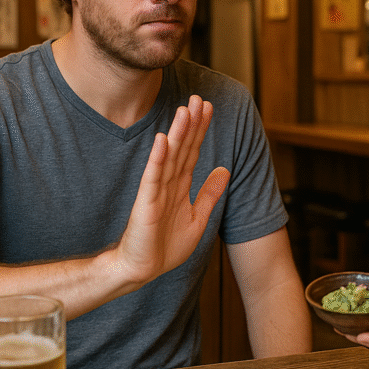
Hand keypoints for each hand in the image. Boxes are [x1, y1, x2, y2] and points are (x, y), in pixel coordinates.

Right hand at [116, 95, 230, 284]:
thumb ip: (209, 194)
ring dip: (177, 134)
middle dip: (191, 124)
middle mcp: (168, 183)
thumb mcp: (198, 219)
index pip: (192, 151)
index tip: (208, 108)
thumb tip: (225, 170)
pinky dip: (157, 159)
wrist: (143, 269)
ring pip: (169, 157)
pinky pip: (152, 177)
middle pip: (182, 148)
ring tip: (185, 111)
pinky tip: (162, 140)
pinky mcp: (146, 203)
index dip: (201, 130)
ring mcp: (156, 191)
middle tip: (198, 99)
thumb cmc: (165, 247)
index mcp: (180, 185)